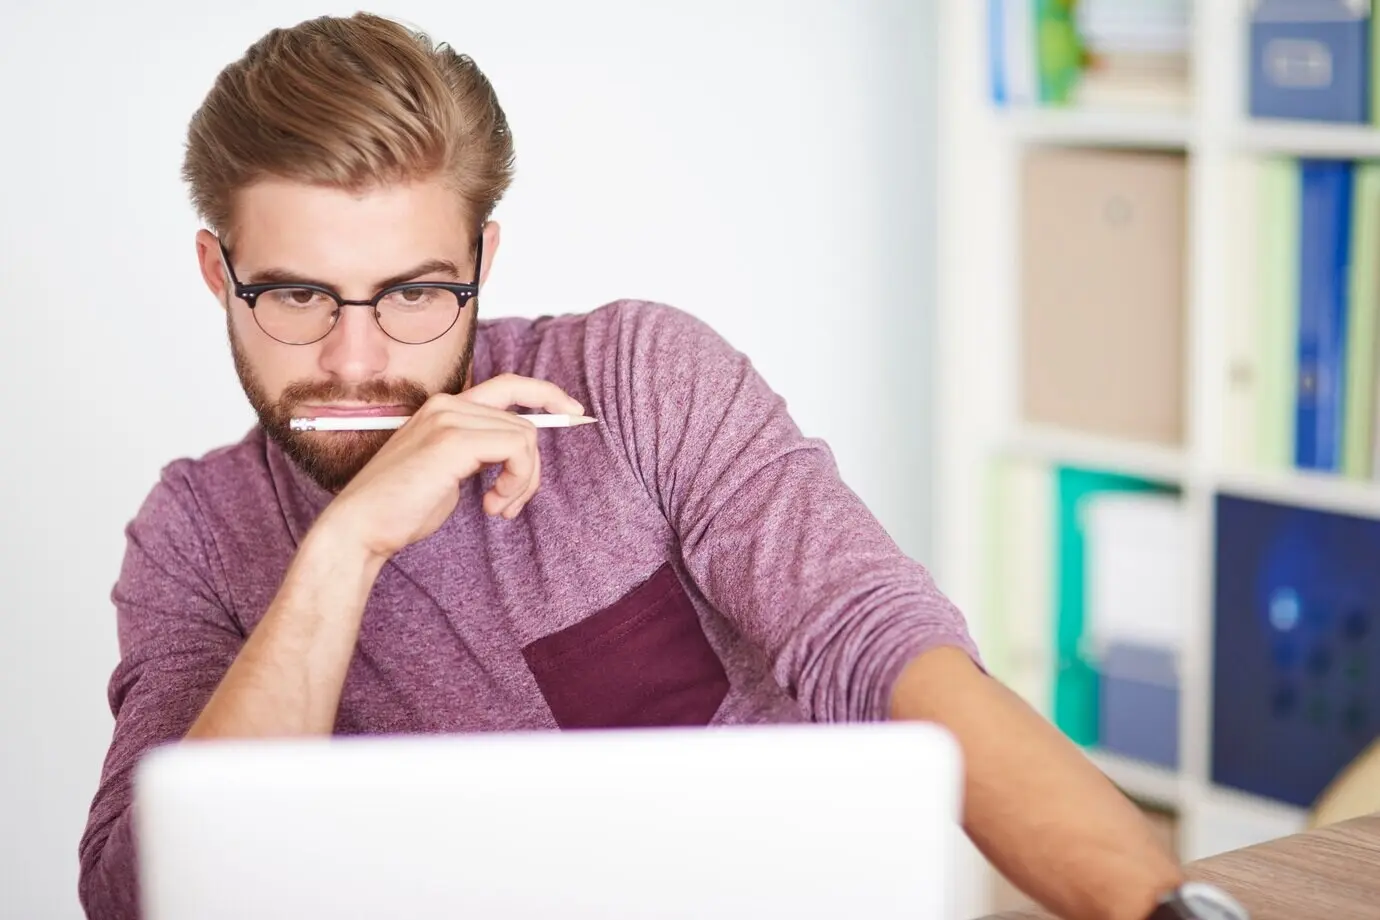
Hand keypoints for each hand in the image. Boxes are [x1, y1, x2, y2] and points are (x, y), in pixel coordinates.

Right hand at [316, 373, 584, 560]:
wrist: (362, 526)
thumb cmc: (402, 507)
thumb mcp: (450, 471)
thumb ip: (480, 453)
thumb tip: (520, 452)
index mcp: (445, 407)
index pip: (509, 385)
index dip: (546, 393)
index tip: (575, 413)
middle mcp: (448, 404)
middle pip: (523, 422)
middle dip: (530, 469)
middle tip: (511, 503)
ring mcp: (449, 418)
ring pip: (525, 437)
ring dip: (523, 481)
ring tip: (499, 508)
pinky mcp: (453, 440)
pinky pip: (517, 449)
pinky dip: (517, 481)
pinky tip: (493, 506)